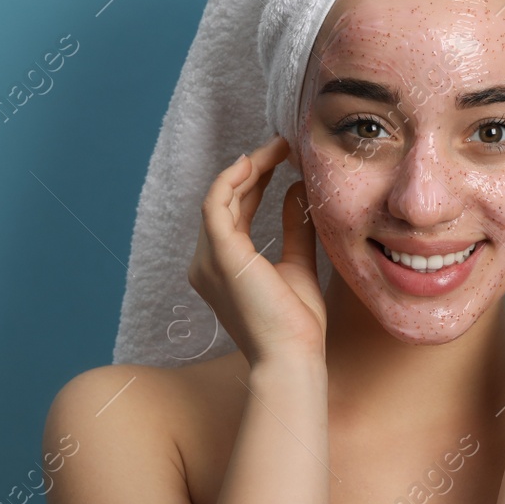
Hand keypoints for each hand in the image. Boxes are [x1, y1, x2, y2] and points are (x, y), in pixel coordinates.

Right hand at [186, 135, 326, 367]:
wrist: (293, 357)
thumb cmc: (295, 324)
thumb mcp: (297, 265)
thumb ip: (294, 229)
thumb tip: (296, 192)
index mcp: (222, 268)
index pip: (234, 212)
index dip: (254, 182)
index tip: (282, 160)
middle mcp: (207, 263)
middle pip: (225, 202)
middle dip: (252, 169)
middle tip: (282, 145)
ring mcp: (208, 259)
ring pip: (219, 197)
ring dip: (246, 168)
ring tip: (277, 147)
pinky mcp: (219, 254)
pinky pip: (216, 203)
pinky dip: (233, 179)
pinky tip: (256, 162)